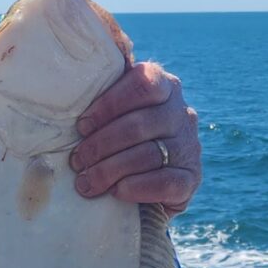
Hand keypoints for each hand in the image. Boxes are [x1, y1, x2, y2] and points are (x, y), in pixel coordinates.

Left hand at [69, 58, 200, 213]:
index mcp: (164, 87)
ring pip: (148, 154)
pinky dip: (136, 187)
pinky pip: (165, 183)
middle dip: (101, 144)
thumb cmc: (116, 140)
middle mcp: (181, 113)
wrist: (142, 191)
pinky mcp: (191, 179)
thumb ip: (100, 92)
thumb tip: (76, 75)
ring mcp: (189, 146)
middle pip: (139, 124)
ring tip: (86, 181)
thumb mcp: (112, 112)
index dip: (109, 104)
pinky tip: (116, 192)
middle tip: (77, 160)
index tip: (82, 125)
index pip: (142, 83)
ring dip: (110, 169)